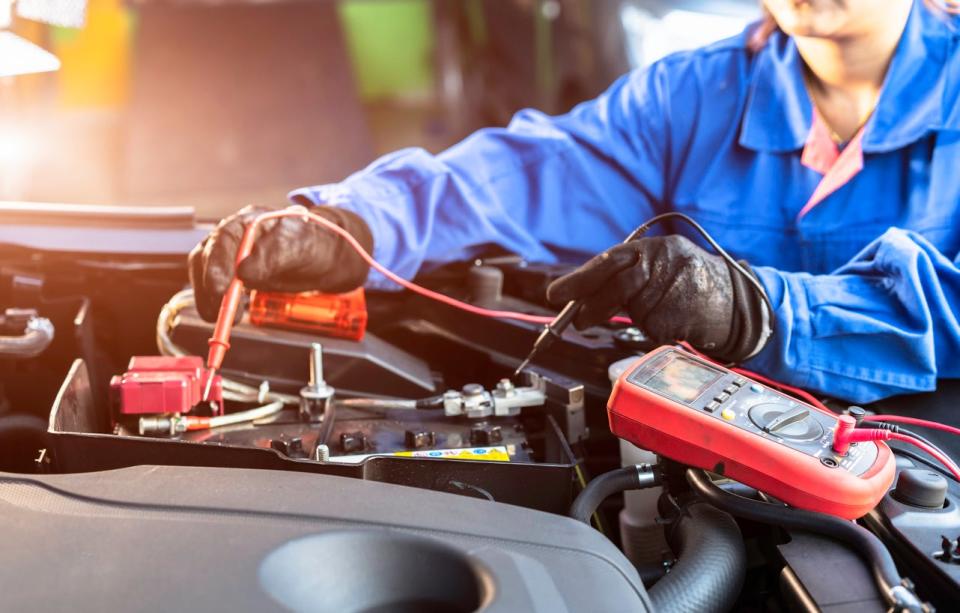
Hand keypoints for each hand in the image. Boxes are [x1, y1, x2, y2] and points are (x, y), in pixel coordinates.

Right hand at [189, 204, 373, 321]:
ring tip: (222, 318)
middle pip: (207, 256)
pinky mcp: (232, 275)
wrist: (322, 257)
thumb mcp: (300, 245)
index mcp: (249, 221)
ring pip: (205, 274)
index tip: (220, 289)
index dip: (216, 265)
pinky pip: (214, 288)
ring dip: (209, 298)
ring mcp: (230, 255)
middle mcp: (234, 236)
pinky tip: (228, 315)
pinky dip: (216, 303)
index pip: (223, 239)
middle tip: (220, 313)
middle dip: (209, 286)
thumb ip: (274, 254)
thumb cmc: (313, 245)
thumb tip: (244, 272)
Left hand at [546, 235, 768, 361]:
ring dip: (640, 318)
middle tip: (578, 321)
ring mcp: (676, 286)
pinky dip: (659, 330)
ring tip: (665, 310)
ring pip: (635, 310)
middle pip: (616, 285)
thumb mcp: (663, 266)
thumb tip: (583, 294)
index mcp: (656, 246)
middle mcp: (665, 260)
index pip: (608, 260)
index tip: (556, 294)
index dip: (579, 278)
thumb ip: (628, 274)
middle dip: (592, 305)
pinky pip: (654, 328)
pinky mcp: (683, 312)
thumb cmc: (694, 284)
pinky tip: (678, 320)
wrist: (742, 300)